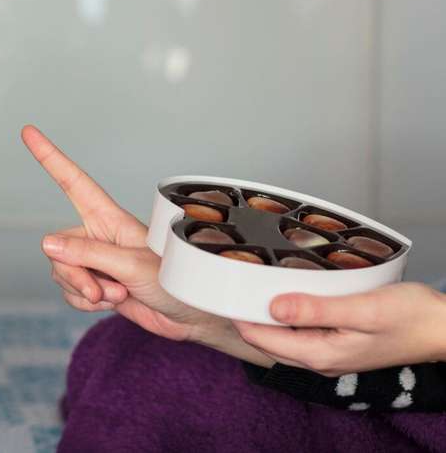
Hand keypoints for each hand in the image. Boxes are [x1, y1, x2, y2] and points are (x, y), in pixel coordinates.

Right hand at [22, 125, 272, 365]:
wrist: (189, 316)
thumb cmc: (175, 281)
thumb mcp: (131, 265)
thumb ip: (88, 254)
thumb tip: (47, 243)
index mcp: (110, 218)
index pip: (73, 183)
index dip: (50, 158)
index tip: (29, 132)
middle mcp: (98, 236)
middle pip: (58, 247)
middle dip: (73, 273)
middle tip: (100, 290)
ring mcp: (96, 262)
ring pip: (61, 272)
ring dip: (84, 291)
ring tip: (117, 295)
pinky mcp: (95, 285)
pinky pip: (70, 292)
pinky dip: (85, 303)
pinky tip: (111, 303)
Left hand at [233, 282, 445, 375]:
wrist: (443, 328)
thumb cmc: (411, 317)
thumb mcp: (362, 309)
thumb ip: (317, 310)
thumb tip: (274, 307)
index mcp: (321, 354)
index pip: (264, 339)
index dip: (240, 317)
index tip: (223, 293)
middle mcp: (320, 359)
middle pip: (269, 341)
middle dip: (247, 318)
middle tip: (230, 287)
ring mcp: (328, 354)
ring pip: (283, 338)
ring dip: (265, 317)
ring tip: (249, 288)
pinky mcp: (337, 344)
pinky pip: (300, 333)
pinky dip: (286, 317)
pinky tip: (284, 298)